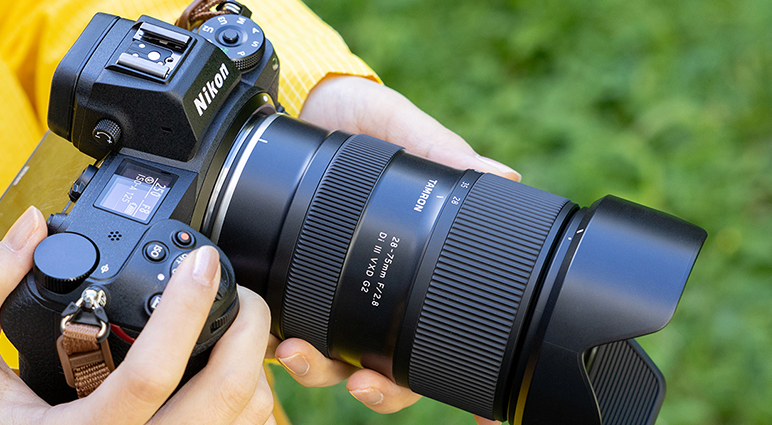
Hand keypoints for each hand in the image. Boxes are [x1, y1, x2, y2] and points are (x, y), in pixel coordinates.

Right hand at [0, 206, 275, 424]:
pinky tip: (224, 364)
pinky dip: (251, 391)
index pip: (151, 375)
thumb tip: (29, 226)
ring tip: (232, 320)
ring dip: (252, 359)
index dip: (185, 312)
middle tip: (235, 285)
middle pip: (227, 396)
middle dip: (248, 327)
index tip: (200, 262)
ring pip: (249, 415)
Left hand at [274, 76, 513, 424]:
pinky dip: (269, 343)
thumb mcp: (402, 127)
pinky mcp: (273, 285)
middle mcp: (365, 295)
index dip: (461, 384)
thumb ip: (442, 151)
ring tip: (300, 353)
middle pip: (381, 370)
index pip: (436, 342)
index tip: (480, 414)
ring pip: (324, 363)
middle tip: (362, 382)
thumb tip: (503, 174)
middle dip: (375, 389)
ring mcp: (318, 297)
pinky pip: (268, 331)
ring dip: (316, 371)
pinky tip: (269, 337)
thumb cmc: (360, 118)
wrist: (298, 100)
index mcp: (409, 271)